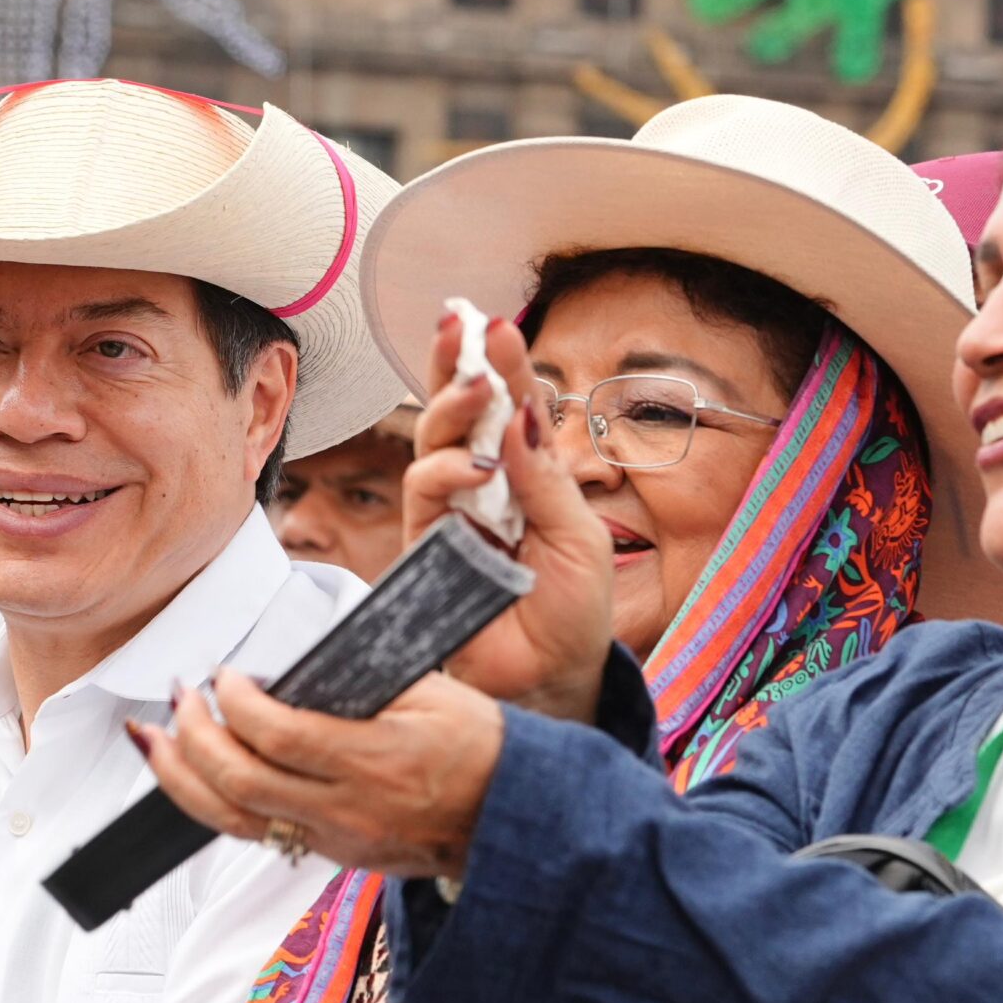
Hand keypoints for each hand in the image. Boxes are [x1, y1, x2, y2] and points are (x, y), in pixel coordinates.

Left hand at [130, 669, 505, 877]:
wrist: (510, 818)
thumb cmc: (475, 743)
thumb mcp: (428, 692)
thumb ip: (357, 682)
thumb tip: (288, 669)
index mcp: (376, 757)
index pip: (280, 734)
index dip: (237, 704)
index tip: (224, 676)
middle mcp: (347, 807)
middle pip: (242, 781)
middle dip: (195, 736)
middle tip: (180, 696)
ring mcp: (335, 838)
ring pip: (234, 819)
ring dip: (181, 777)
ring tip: (154, 739)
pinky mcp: (330, 855)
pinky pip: (255, 833)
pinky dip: (210, 803)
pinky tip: (185, 776)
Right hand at [407, 314, 616, 719]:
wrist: (552, 678)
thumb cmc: (571, 611)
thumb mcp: (579, 536)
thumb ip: (544, 477)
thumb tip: (515, 414)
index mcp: (527, 475)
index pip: (509, 408)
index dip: (499, 364)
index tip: (492, 323)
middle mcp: (484, 487)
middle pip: (456, 414)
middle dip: (454, 367)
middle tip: (463, 332)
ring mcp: (452, 516)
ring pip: (431, 444)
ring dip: (450, 411)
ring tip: (477, 392)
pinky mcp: (427, 548)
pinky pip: (423, 496)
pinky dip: (443, 471)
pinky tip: (473, 466)